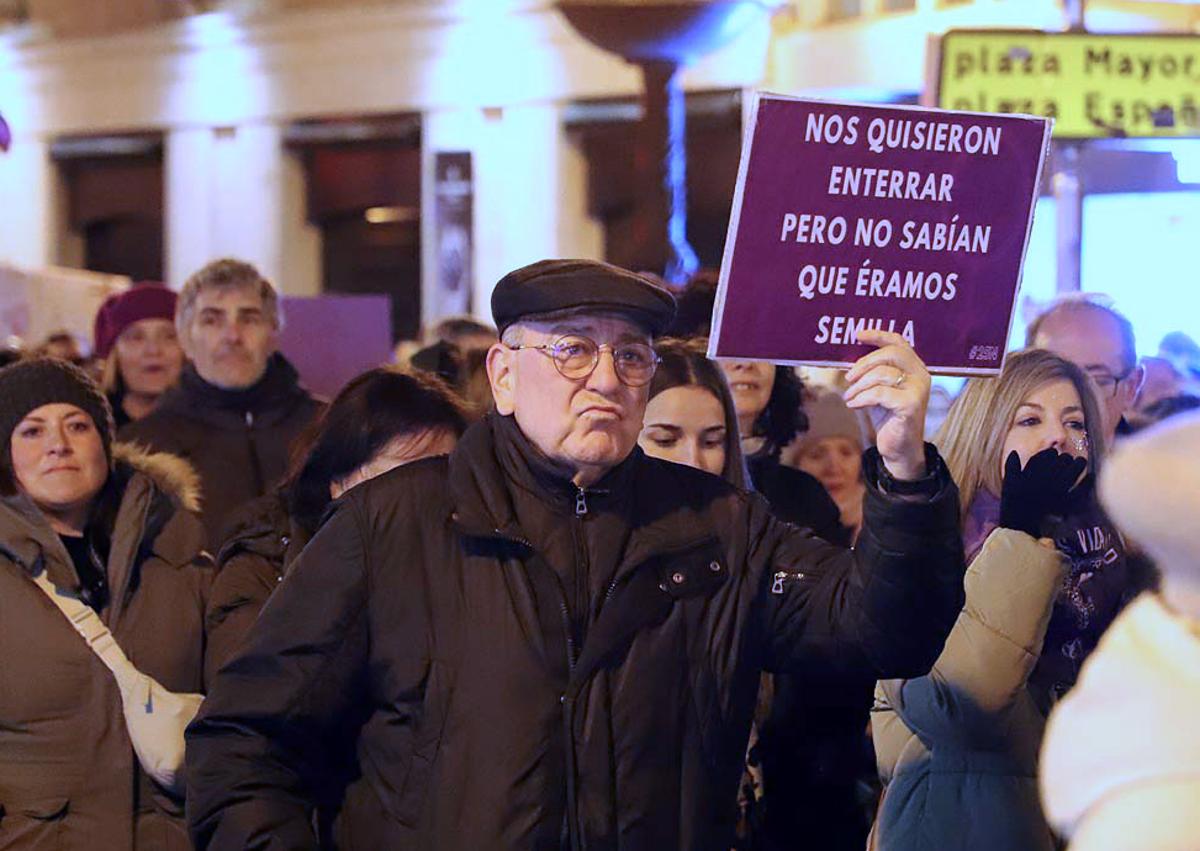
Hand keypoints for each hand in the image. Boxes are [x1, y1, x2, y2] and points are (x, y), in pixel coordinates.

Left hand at [844, 329, 930, 480]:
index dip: (879, 335)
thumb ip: (872, 374)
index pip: (899, 342)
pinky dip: (861, 398)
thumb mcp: (879, 390)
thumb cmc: (888, 417)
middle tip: (849, 377)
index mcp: (914, 368)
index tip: (858, 335)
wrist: (899, 449)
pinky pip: (879, 393)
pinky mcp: (911, 405)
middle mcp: (921, 375)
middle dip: (864, 363)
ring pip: (882, 374)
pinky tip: (854, 404)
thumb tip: (848, 361)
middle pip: (891, 353)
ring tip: (850, 397)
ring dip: (859, 386)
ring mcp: (918, 389)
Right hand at [998, 448, 1087, 538]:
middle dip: (1066, 458)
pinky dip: (1087, 483)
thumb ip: (1011, 466)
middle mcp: (1046, 479)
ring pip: (1072, 472)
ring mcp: (1057, 491)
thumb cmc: (1012, 504)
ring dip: (1078, 464)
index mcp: (1032, 473)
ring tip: (1081, 462)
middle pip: (1060, 462)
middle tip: (1068, 458)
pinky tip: (1091, 476)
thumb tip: (1014, 452)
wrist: (1020, 525)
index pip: (1044, 457)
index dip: (1050, 453)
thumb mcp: (1008, 483)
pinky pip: (1080, 491)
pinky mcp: (1066, 503)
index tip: (1053, 452)